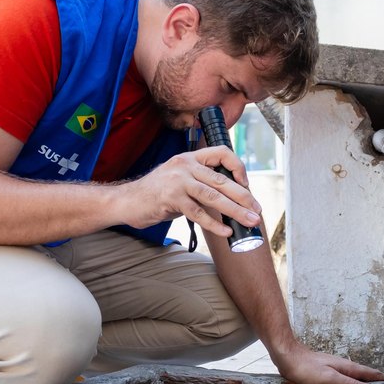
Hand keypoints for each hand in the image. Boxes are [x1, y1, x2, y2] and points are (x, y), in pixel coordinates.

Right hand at [119, 146, 261, 236]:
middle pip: (222, 180)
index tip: (246, 184)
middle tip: (257, 211)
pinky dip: (214, 224)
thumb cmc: (156, 193)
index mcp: (190, 158)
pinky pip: (198, 213)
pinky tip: (226, 231)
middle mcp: (185, 166)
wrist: (127, 201)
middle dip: (244, 197)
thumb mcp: (180, 180)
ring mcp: (177, 182)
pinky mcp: (171, 199)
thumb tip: (229, 199)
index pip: (222, 153)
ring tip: (249, 221)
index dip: (238, 167)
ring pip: (214, 196)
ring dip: (235, 211)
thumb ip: (201, 184)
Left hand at [273, 346, 383, 383]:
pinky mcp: (325, 373)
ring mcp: (334, 369)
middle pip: (365, 376)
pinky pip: (343, 380)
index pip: (373, 374)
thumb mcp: (330, 379)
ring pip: (354, 378)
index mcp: (348, 367)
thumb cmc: (306, 368)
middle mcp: (343, 366)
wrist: (286, 355)